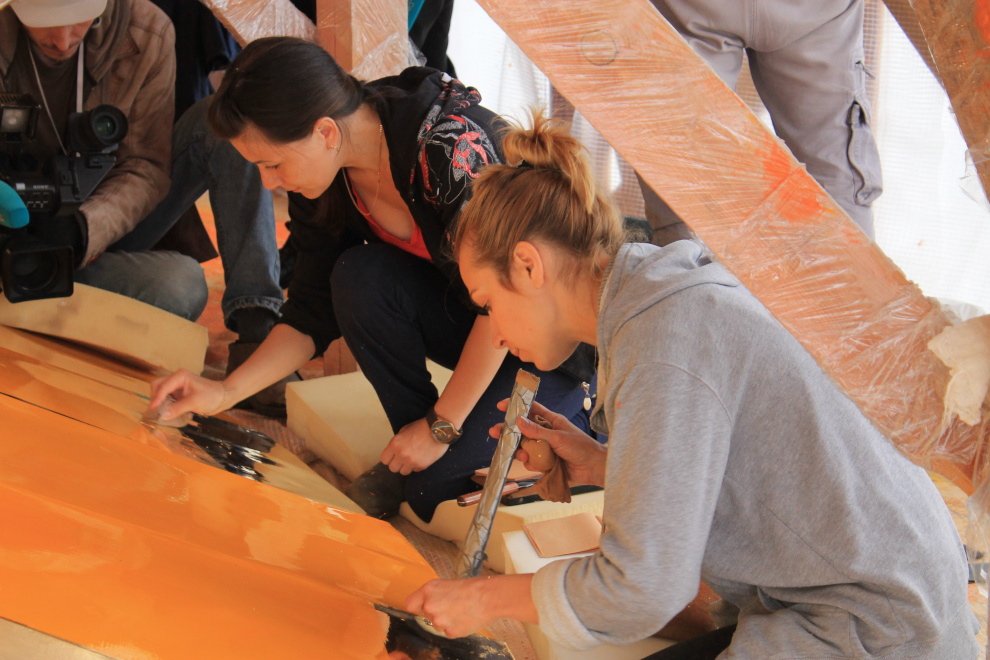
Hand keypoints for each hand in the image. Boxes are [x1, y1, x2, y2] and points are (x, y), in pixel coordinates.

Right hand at [148, 369, 227, 420]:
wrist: (223, 397)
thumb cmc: (211, 396)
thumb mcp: (194, 402)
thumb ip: (178, 408)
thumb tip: (162, 416)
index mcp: (180, 376)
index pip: (163, 387)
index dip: (156, 399)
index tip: (152, 410)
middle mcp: (176, 379)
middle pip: (158, 386)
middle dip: (155, 398)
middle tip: (154, 412)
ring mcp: (176, 386)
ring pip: (160, 392)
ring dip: (158, 402)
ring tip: (159, 414)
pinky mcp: (178, 393)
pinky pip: (166, 398)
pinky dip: (163, 405)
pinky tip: (165, 413)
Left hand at [380, 417, 447, 474]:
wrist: (439, 429)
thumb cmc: (421, 427)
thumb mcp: (404, 430)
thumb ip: (397, 442)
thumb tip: (394, 452)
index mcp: (395, 444)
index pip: (384, 460)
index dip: (389, 458)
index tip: (393, 456)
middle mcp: (401, 454)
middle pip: (392, 468)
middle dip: (397, 464)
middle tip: (403, 459)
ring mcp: (412, 461)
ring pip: (403, 472)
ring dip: (406, 467)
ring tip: (412, 459)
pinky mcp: (422, 466)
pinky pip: (415, 470)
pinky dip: (417, 466)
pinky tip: (421, 457)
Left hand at [404, 574, 535, 638]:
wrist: (488, 597)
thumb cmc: (471, 587)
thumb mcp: (447, 584)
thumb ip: (433, 595)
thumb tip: (427, 604)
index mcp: (428, 590)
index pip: (409, 604)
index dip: (417, 606)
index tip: (422, 607)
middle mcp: (430, 606)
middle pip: (426, 615)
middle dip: (436, 613)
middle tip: (451, 605)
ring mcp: (439, 621)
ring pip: (437, 625)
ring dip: (446, 621)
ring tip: (461, 611)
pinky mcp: (449, 632)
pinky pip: (448, 632)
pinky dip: (455, 628)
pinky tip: (465, 618)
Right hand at [494, 399, 606, 487]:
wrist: (593, 469)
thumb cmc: (581, 447)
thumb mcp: (558, 437)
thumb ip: (538, 431)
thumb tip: (518, 420)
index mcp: (551, 421)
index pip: (531, 409)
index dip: (516, 407)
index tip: (501, 406)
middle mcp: (546, 433)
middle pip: (522, 430)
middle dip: (509, 432)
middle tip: (495, 433)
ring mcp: (545, 448)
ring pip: (525, 447)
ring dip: (521, 451)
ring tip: (523, 456)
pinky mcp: (546, 463)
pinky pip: (532, 462)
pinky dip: (532, 464)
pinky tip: (536, 466)